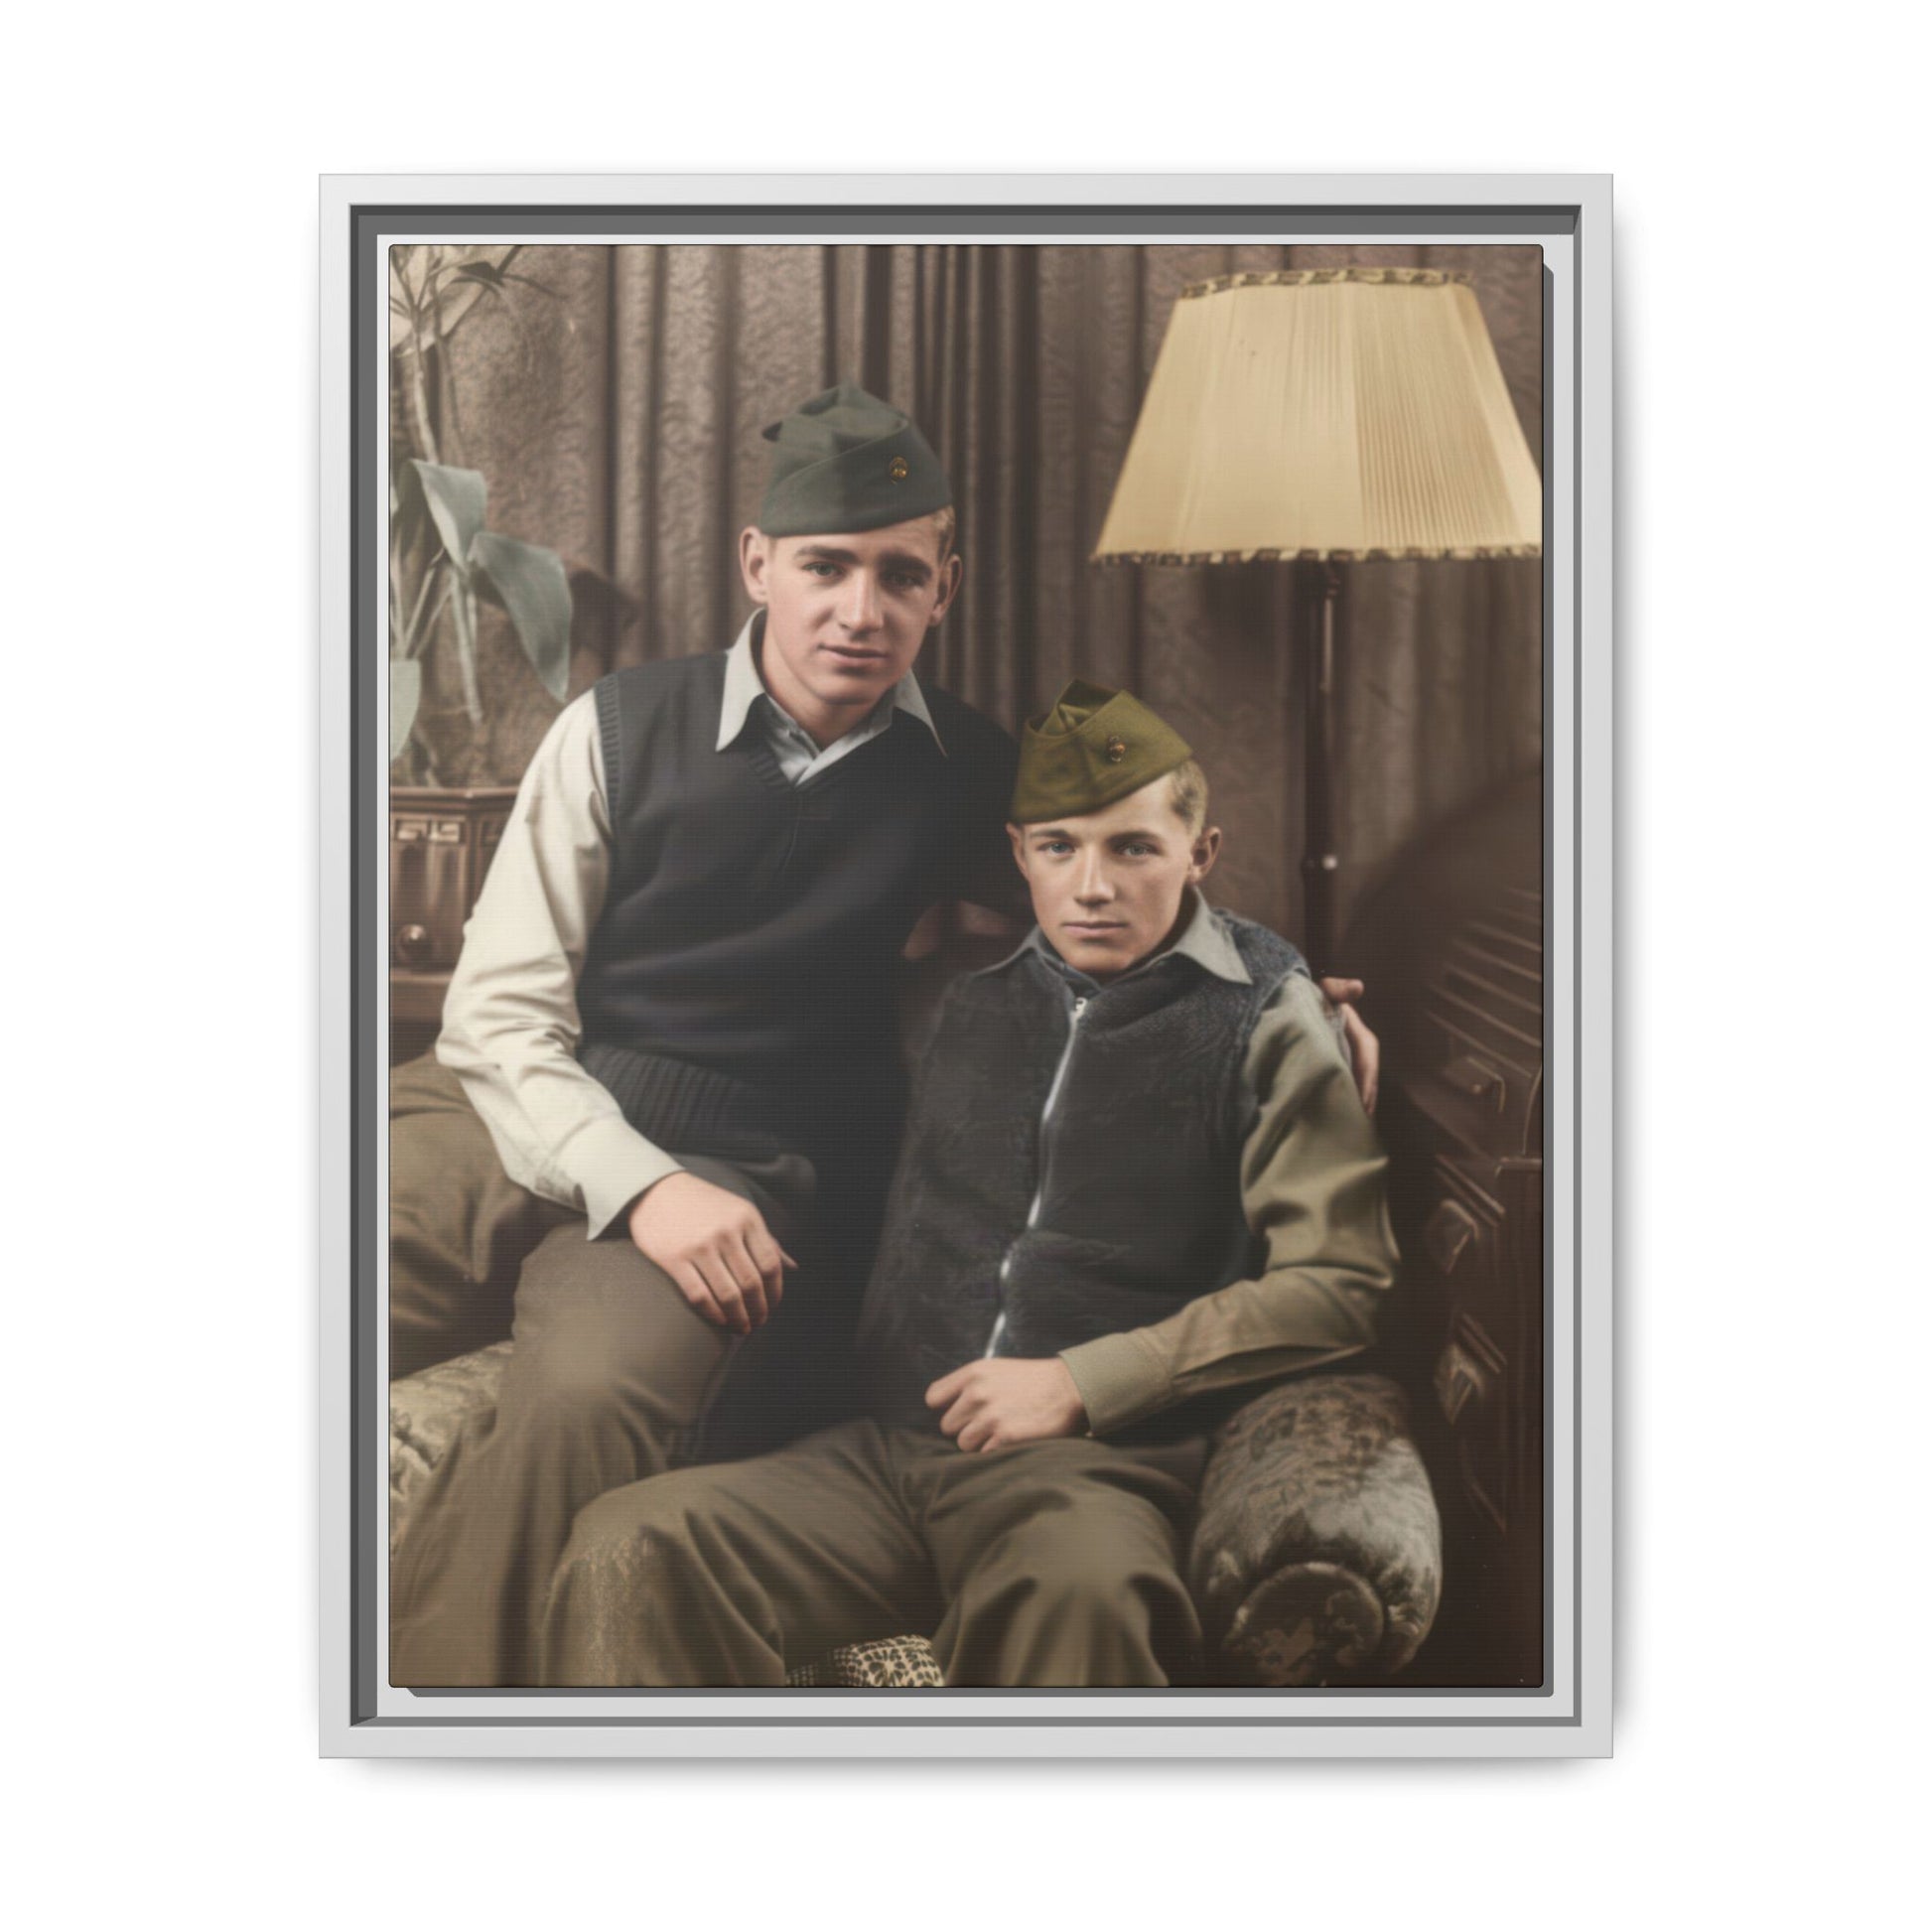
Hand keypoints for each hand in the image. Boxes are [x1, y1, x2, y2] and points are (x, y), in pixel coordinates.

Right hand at [627, 1172, 797, 1334]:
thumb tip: (793, 1267)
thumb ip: (766, 1240)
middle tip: (758, 1322)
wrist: (656, 1190)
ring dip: (738, 1318)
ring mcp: (700, 1246)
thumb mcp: (740, 1212)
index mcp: (747, 1219)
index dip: (775, 1292)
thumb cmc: (704, 1205)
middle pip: (752, 1283)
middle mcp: (726, 1232)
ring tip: (741, 1327)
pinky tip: (719, 1320)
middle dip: (758, 1309)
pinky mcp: (674, 1259)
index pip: (770, 1265)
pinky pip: (700, 1296)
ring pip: (728, 1295)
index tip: (772, 1306)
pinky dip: (713, 1314)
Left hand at [926, 1358, 1087, 1452]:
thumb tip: (948, 1408)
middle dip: (965, 1428)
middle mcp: (977, 1393)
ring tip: (1000, 1433)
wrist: (1070, 1388)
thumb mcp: (998, 1370)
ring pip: (963, 1444)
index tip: (960, 1412)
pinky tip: (1011, 1441)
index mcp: (973, 1373)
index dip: (945, 1408)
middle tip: (989, 1424)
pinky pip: (983, 1455)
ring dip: (979, 1443)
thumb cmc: (1034, 1380)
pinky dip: (995, 1452)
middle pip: (947, 1425)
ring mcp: (990, 1416)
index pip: (933, 1397)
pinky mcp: (1005, 1437)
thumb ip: (971, 1385)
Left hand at [1318, 975, 1380, 1115]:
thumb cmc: (1315, 995)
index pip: (1368, 1060)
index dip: (1367, 1081)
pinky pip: (1344, 1085)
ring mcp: (1349, 1061)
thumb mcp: (1326, 990)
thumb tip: (1357, 986)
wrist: (1300, 1002)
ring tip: (1351, 1126)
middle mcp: (1359, 1051)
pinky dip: (1344, 1100)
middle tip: (1360, 1123)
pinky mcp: (1338, 1068)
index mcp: (1360, 1036)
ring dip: (1355, 1103)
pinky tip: (1338, 1117)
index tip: (1364, 1103)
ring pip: (1357, 1084)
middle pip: (1366, 1079)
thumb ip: (1338, 989)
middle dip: (1365, 1099)